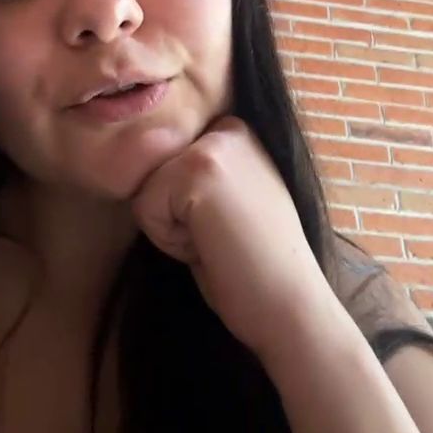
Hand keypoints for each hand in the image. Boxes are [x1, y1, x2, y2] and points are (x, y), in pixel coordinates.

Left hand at [130, 116, 334, 362]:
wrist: (289, 305)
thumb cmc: (255, 264)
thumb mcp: (228, 199)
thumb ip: (197, 173)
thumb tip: (143, 162)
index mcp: (236, 131)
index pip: (165, 162)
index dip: (182, 207)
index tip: (228, 225)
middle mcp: (228, 127)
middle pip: (151, 171)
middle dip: (173, 214)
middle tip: (223, 236)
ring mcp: (215, 144)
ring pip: (144, 188)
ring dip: (170, 228)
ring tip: (218, 240)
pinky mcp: (199, 168)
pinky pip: (145, 207)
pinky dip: (169, 240)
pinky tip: (212, 246)